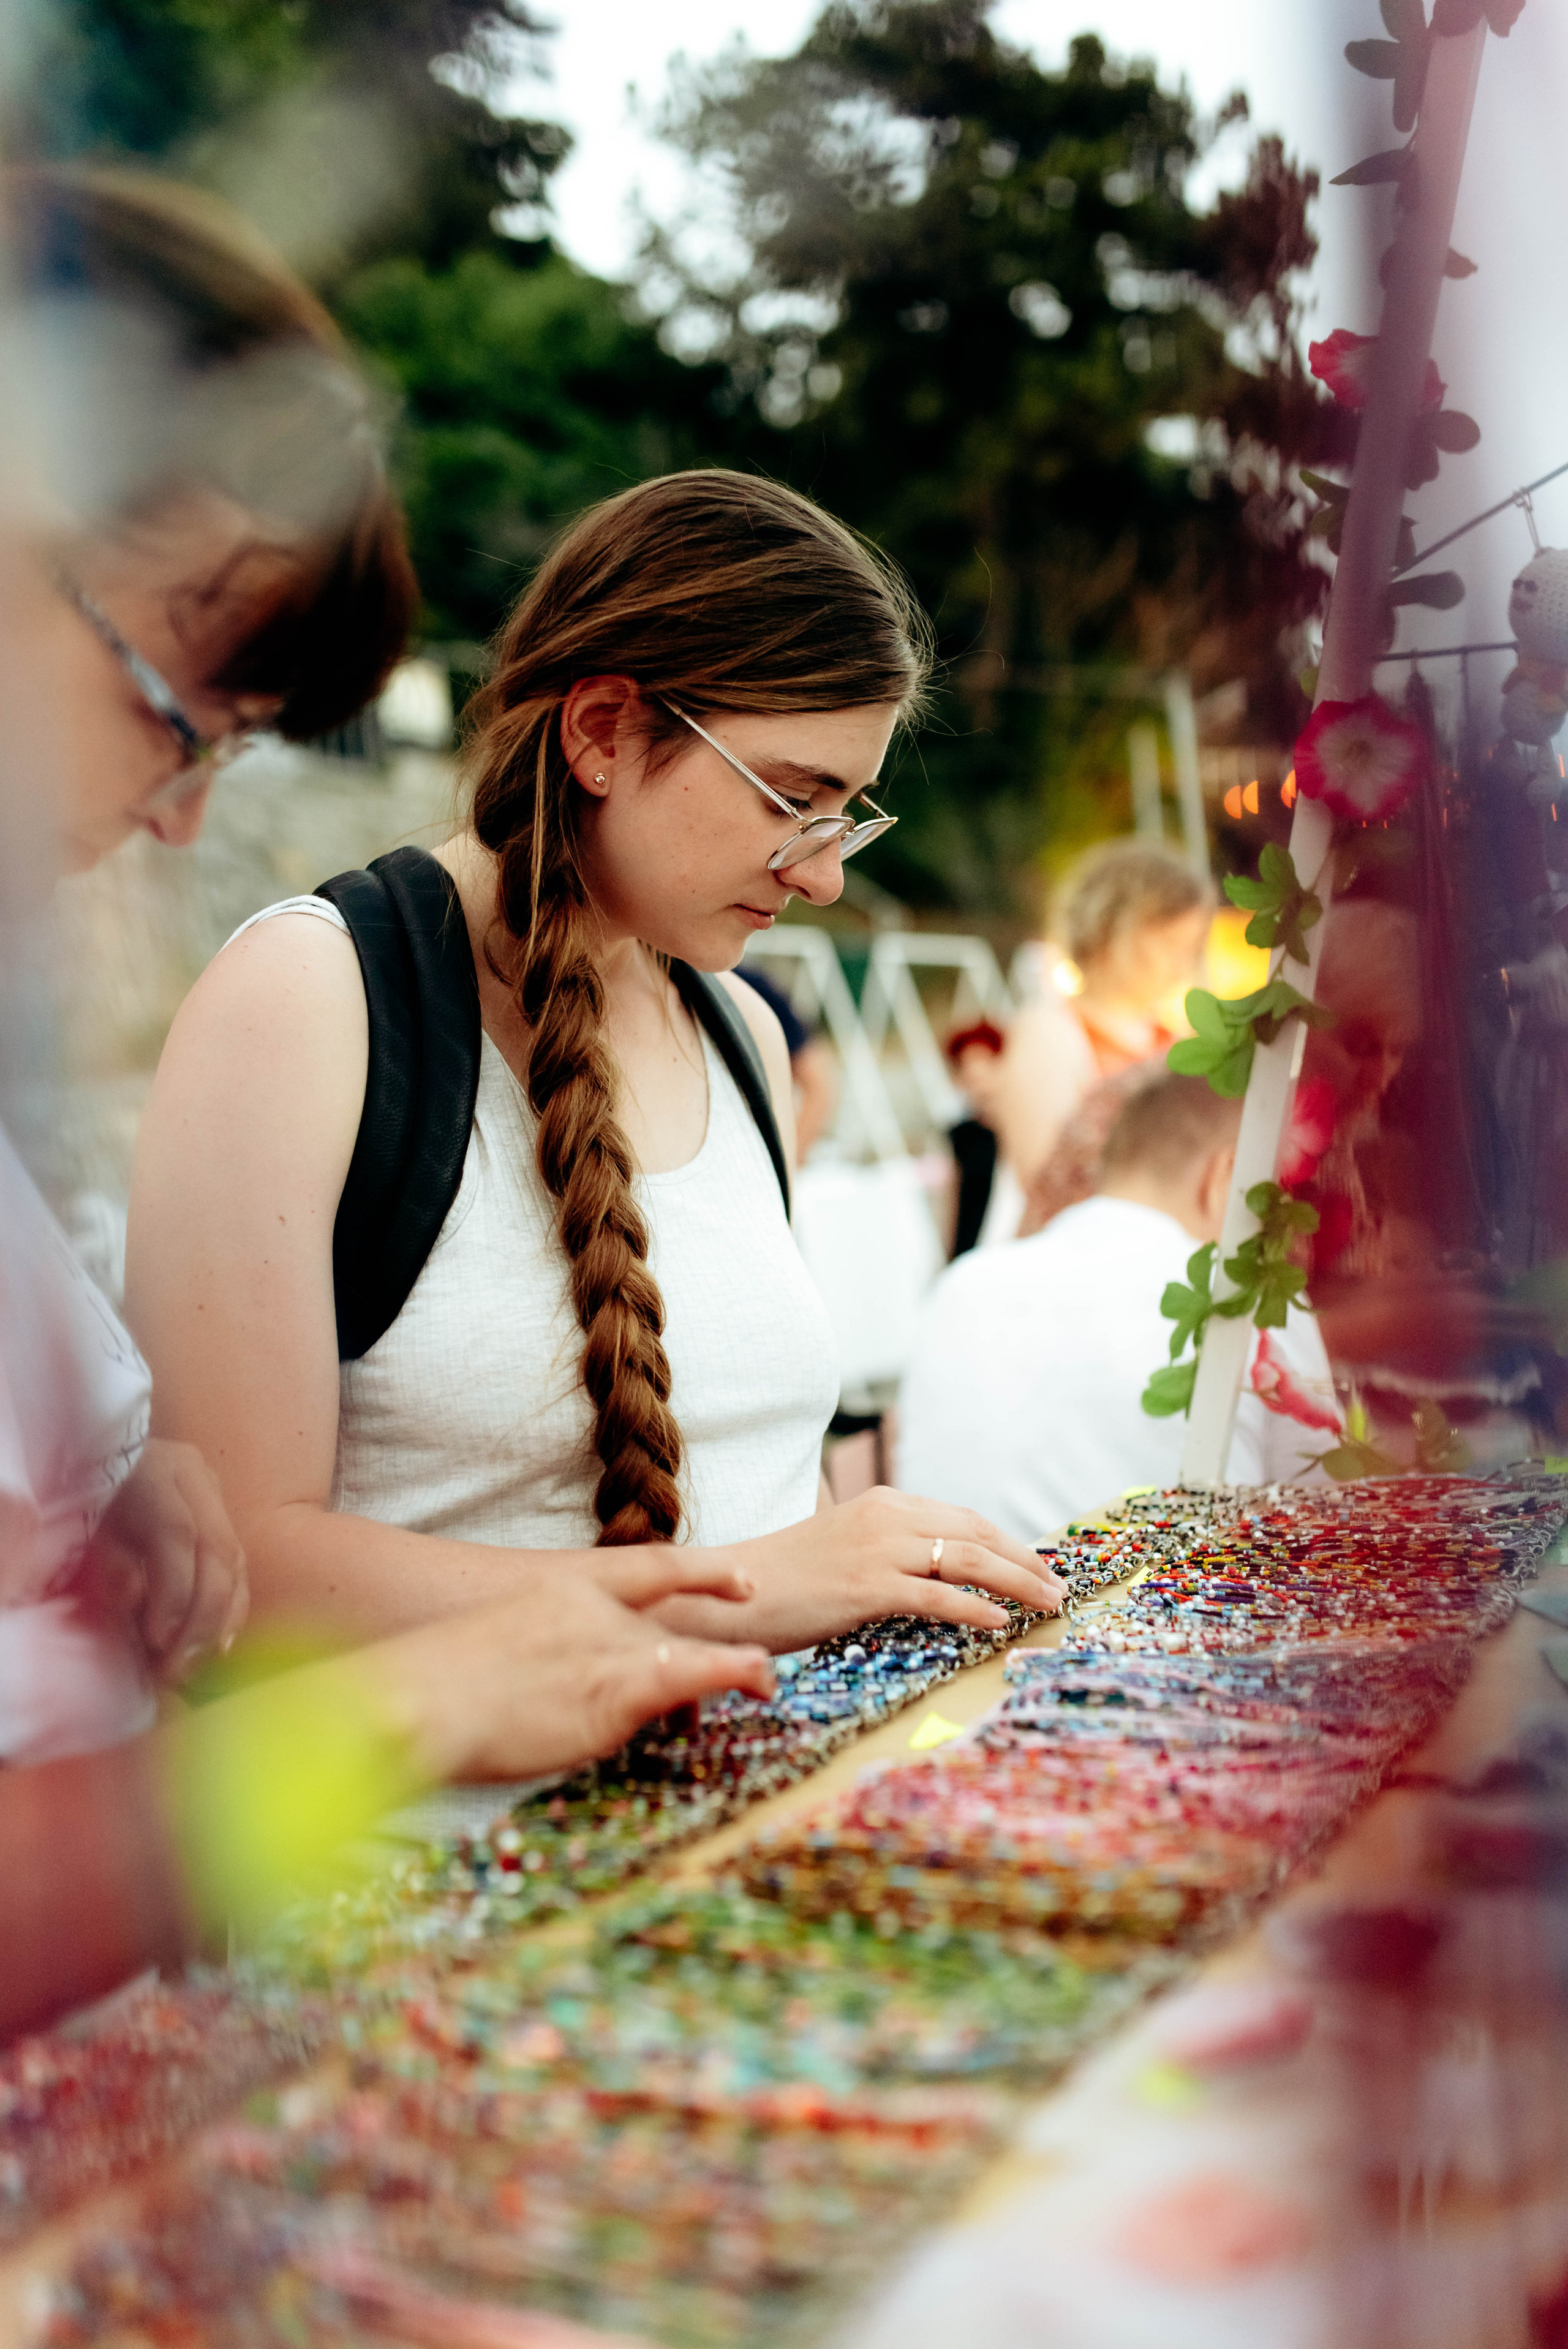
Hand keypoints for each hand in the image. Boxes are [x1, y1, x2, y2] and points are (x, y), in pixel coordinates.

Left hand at [76, 1439, 247, 1683]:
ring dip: (221, 1621)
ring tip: (197, 1664)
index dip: (172, 1592)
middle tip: (179, 1668)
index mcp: (152, 1470)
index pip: (175, 1532)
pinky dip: (231, 1610)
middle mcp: (193, 1477)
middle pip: (218, 1549)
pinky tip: (219, 1644)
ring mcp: (214, 1493)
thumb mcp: (88, 1529)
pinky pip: (241, 1567)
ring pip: (236, 1561)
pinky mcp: (225, 1515)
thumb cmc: (85, 1499)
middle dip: (202, 1617)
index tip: (156, 1641)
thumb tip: (138, 1615)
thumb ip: (111, 1568)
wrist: (97, 1458)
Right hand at [364, 1550, 773, 1784]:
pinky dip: (730, 1671)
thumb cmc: (429, 1684)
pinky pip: (690, 1673)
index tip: (745, 1580)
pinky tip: (758, 1677)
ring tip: (764, 1680)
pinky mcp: (615, 1689)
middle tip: (755, 1664)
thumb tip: (541, 1679)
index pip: (649, 1568)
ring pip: (689, 1651)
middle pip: (673, 1628)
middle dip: (714, 1646)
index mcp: (562, 1587)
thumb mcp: (492, 1645)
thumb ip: (536, 1653)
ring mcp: (606, 1646)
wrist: (412, 1699)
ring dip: (733, 1667)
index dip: (702, 1572)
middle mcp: (594, 1609)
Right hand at [654, 1486, 1065, 1651]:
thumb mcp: (845, 1550)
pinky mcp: (866, 1586)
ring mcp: (877, 1549)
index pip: (962, 1518)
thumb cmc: (785, 1580)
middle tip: (1057, 1587)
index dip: (1007, 1542)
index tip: (1037, 1566)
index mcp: (883, 1503)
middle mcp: (885, 1516)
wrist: (729, 1591)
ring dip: (1016, 1582)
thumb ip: (891, 1553)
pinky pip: (936, 1597)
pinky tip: (999, 1624)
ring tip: (1046, 1604)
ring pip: (966, 1559)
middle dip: (1023, 1559)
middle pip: (975, 1532)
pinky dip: (973, 1609)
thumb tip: (939, 1576)